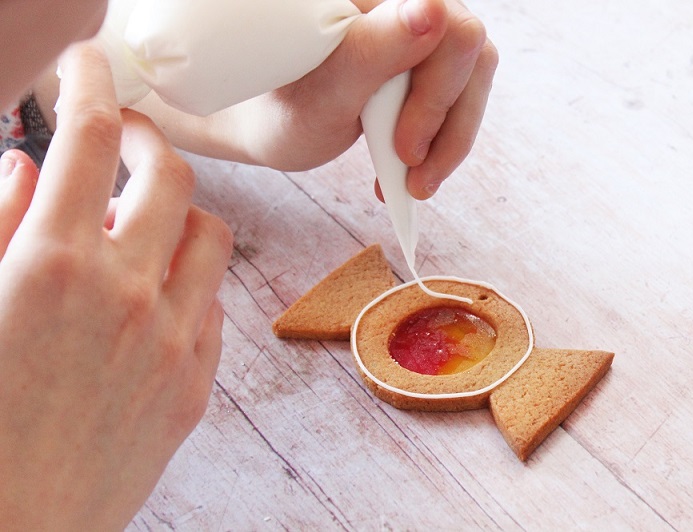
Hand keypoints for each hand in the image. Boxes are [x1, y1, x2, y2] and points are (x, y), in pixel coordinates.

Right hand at [0, 42, 232, 529]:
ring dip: (180, 211)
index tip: (88, 65)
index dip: (91, 84)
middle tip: (123, 137)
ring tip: (144, 219)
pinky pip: (212, 306)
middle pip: (171, 175)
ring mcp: (170, 342)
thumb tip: (27, 170)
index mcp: (53, 265)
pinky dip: (187, 282)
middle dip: (147, 139)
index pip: (89, 139)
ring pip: (210, 237)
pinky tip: (155, 293)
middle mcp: (126, 295)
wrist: (8, 529)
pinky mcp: (193, 386)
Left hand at [129, 0, 497, 200]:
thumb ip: (375, 49)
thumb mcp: (325, 89)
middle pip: (469, 52)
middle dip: (440, 124)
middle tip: (405, 167)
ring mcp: (424, 26)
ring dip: (447, 142)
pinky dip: (441, 143)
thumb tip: (432, 9)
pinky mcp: (430, 57)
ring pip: (473, 77)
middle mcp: (406, 0)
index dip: (435, 90)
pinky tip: (412, 171)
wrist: (272, 120)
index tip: (403, 146)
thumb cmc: (284, 105)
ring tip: (412, 183)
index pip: (448, 25)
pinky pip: (462, 96)